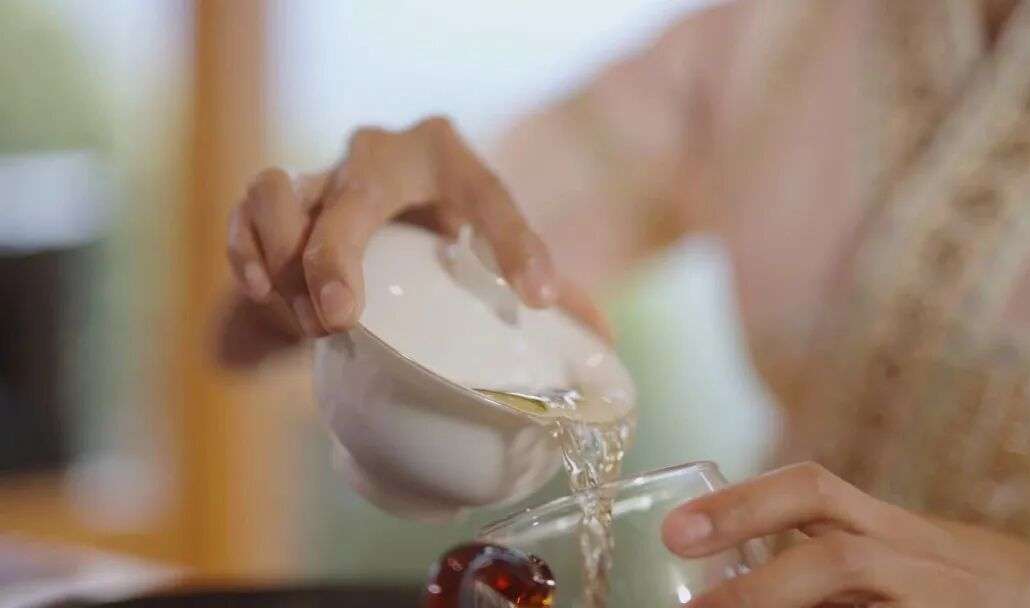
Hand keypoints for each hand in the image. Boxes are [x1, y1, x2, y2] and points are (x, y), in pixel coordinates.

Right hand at [226, 116, 607, 340]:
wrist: (365, 235)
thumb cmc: (438, 241)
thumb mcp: (488, 253)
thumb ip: (543, 287)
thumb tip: (603, 343)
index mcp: (450, 161)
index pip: (490, 193)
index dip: (517, 244)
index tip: (537, 298)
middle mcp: (382, 154)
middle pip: (361, 187)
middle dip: (341, 254)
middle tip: (343, 319)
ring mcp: (322, 171)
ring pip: (281, 190)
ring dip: (285, 263)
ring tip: (310, 323)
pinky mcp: (275, 198)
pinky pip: (245, 213)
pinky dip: (247, 258)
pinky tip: (267, 299)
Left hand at [661, 462, 1029, 606]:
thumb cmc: (951, 584)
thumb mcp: (889, 559)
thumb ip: (820, 565)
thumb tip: (723, 586)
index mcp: (887, 530)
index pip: (811, 493)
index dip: (739, 506)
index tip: (675, 532)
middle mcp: (917, 559)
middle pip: (836, 557)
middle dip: (757, 586)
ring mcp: (940, 602)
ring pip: (851, 581)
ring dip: (781, 603)